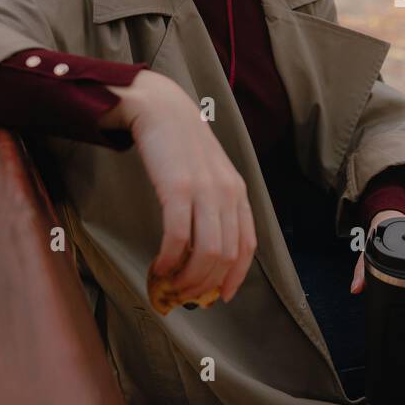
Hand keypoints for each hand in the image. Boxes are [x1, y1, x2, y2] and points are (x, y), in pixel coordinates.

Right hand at [104, 70, 256, 304]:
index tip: (220, 297)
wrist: (160, 107)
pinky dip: (169, 260)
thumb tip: (202, 250)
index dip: (235, 276)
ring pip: (207, 252)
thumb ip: (213, 204)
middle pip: (227, 255)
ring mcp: (205, 191)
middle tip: (184, 297)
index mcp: (238, 191)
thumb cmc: (180, 144)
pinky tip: (158, 267)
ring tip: (170, 286)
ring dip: (188, 279)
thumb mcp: (210, 173)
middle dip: (205, 284)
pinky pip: (178, 237)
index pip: (247, 245)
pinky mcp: (177, 188)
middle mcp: (227, 193)